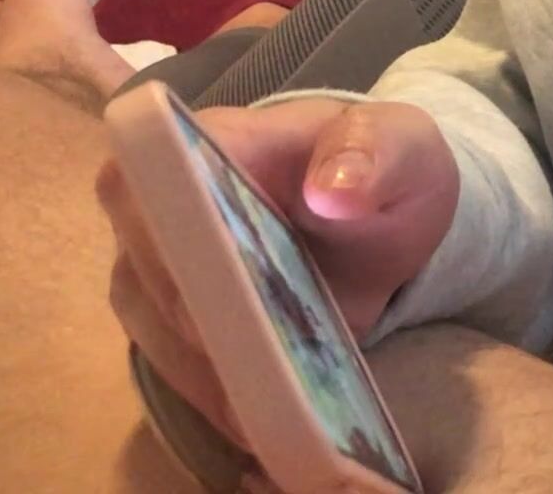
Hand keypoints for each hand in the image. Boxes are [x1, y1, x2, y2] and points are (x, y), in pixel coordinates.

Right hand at [96, 99, 457, 441]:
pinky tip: (272, 412)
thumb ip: (374, 156)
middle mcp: (152, 205)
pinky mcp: (169, 325)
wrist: (379, 208)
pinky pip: (183, 369)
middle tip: (279, 358)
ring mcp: (151, 270)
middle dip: (215, 320)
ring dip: (221, 367)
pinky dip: (227, 394)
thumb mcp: (401, 147)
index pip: (161, 189)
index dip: (192, 241)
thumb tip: (332, 191)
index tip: (243, 288)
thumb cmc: (382, 165)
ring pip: (164, 334)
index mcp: (199, 141)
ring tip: (282, 392)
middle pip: (158, 277)